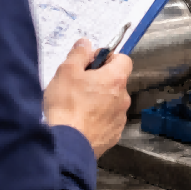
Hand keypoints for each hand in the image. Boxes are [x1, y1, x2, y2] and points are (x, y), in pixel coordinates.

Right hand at [43, 38, 132, 158]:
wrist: (68, 144)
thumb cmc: (67, 107)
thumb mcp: (66, 71)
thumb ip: (79, 54)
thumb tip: (85, 44)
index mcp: (115, 79)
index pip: (124, 59)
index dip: (108, 58)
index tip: (93, 63)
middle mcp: (123, 98)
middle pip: (116, 81)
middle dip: (100, 80)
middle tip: (78, 84)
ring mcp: (120, 118)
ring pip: (111, 102)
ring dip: (98, 100)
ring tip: (76, 105)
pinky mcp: (113, 135)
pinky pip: (107, 120)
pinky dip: (97, 119)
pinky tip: (80, 121)